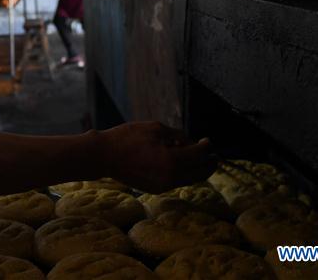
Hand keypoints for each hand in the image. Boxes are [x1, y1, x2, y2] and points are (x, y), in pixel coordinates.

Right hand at [100, 122, 215, 193]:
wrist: (104, 156)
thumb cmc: (128, 138)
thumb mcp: (156, 128)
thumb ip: (178, 135)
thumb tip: (191, 143)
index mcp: (172, 160)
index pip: (199, 155)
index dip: (206, 147)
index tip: (208, 141)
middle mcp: (170, 177)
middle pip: (199, 173)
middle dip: (209, 164)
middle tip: (213, 155)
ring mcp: (163, 185)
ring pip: (189, 179)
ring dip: (196, 170)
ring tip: (198, 159)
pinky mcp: (155, 189)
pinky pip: (176, 182)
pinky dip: (183, 174)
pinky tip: (180, 164)